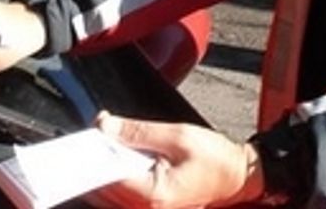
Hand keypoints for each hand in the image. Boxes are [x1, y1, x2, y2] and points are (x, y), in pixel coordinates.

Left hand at [90, 112, 263, 207]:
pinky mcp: (148, 206)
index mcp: (153, 195)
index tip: (88, 132)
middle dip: (96, 157)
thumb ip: (138, 131)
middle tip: (101, 128)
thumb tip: (105, 125)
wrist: (237, 175)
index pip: (107, 176)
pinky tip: (121, 155)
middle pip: (102, 187)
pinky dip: (114, 173)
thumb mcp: (177, 135)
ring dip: (103, 166)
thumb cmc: (214, 158)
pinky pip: (119, 193)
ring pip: (106, 192)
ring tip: (112, 139)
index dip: (94, 152)